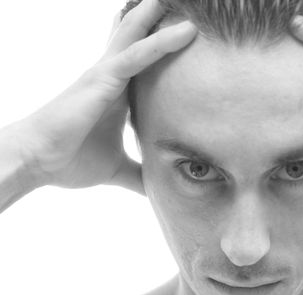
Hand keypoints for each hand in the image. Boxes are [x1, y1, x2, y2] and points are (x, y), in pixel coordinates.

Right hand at [14, 0, 196, 194]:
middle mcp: (111, 77)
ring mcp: (106, 74)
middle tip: (182, 6)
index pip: (142, 62)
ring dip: (161, 18)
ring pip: (140, 38)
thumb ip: (139, 174)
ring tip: (179, 0)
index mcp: (118, 93)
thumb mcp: (117, 168)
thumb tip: (158, 188)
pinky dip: (160, 44)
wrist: (37, 161)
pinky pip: (137, 56)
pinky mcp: (102, 79)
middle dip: (157, 22)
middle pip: (139, 41)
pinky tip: (185, 33)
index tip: (182, 32)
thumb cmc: (70, 159)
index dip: (158, 45)